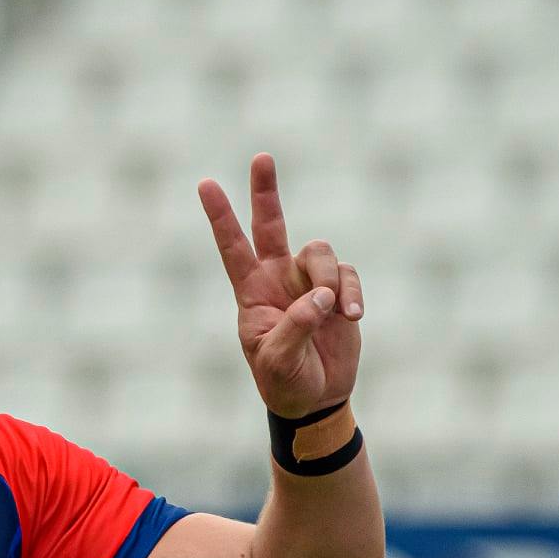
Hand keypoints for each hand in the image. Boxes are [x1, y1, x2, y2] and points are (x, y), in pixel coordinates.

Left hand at [199, 153, 362, 417]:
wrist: (316, 400)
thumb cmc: (285, 383)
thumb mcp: (278, 362)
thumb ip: (296, 326)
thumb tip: (321, 296)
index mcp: (251, 293)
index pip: (232, 248)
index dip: (220, 216)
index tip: (205, 184)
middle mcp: (277, 279)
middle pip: (270, 224)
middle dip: (265, 191)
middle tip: (260, 157)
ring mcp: (308, 282)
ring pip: (320, 252)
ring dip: (330, 278)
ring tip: (337, 312)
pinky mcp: (339, 291)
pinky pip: (348, 274)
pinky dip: (353, 293)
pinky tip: (353, 318)